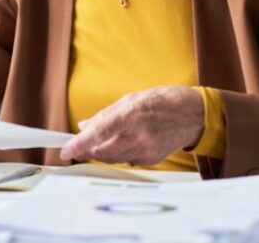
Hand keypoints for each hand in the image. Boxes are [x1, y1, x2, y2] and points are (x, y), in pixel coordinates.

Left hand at [60, 86, 204, 166]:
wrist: (193, 114)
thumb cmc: (162, 101)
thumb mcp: (131, 99)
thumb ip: (105, 114)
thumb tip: (84, 126)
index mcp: (131, 114)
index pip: (98, 133)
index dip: (79, 144)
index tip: (66, 151)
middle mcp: (138, 134)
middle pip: (102, 151)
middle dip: (86, 150)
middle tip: (76, 147)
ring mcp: (146, 149)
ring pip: (112, 158)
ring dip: (100, 153)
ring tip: (96, 144)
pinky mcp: (152, 160)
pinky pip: (126, 160)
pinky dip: (117, 154)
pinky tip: (120, 144)